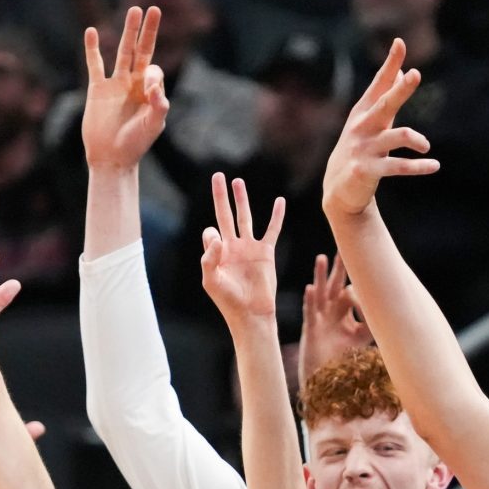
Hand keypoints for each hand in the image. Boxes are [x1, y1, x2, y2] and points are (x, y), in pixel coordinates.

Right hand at [81, 6, 168, 170]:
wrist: (111, 158)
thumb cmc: (135, 145)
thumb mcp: (153, 126)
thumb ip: (159, 106)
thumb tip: (155, 87)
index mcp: (149, 92)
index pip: (154, 70)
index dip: (152, 73)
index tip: (148, 88)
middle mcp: (134, 83)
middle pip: (142, 51)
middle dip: (148, 31)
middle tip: (154, 9)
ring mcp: (115, 84)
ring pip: (122, 52)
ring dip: (128, 32)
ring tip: (134, 11)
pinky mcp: (97, 89)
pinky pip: (95, 64)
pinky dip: (92, 49)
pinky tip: (91, 31)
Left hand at [199, 173, 284, 326]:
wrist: (252, 313)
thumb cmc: (229, 301)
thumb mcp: (211, 281)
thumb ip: (208, 258)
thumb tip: (213, 233)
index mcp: (218, 253)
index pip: (210, 232)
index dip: (211, 236)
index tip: (218, 246)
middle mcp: (233, 247)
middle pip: (225, 214)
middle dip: (221, 195)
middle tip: (218, 175)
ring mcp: (250, 248)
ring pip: (245, 217)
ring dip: (241, 199)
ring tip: (238, 182)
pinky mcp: (266, 252)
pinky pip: (272, 230)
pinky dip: (276, 216)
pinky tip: (280, 201)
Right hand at [298, 252, 371, 388]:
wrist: (327, 378)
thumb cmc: (343, 358)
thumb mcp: (362, 338)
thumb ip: (372, 323)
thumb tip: (386, 310)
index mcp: (342, 312)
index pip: (349, 292)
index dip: (358, 290)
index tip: (367, 284)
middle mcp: (330, 312)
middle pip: (334, 285)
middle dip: (339, 268)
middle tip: (343, 248)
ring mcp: (319, 319)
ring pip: (319, 292)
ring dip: (320, 275)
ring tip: (321, 258)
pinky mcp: (311, 330)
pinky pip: (310, 312)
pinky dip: (310, 300)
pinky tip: (310, 289)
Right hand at [321, 39, 436, 219]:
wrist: (339, 189)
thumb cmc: (360, 149)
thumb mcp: (370, 121)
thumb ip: (385, 96)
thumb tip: (402, 70)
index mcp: (363, 111)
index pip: (379, 83)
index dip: (390, 63)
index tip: (399, 43)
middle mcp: (362, 127)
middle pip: (385, 103)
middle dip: (400, 89)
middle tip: (415, 74)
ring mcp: (364, 149)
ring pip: (396, 137)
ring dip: (416, 140)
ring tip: (426, 146)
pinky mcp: (367, 171)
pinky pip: (398, 167)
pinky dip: (419, 166)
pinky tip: (434, 166)